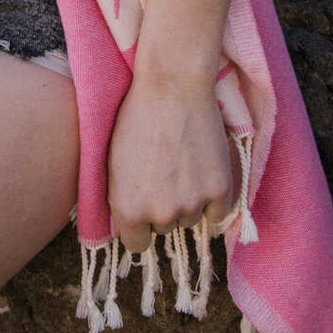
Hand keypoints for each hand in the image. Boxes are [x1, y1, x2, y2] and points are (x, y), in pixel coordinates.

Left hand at [106, 69, 234, 253]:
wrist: (171, 86)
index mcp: (128, 210)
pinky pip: (217, 213)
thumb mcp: (113, 164)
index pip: (137, 245)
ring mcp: (192, 202)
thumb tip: (129, 225)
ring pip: (191, 218)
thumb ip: (121, 200)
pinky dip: (213, 199)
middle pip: (164, 228)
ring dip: (188, 200)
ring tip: (181, 163)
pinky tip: (202, 172)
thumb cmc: (135, 118)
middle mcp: (160, 214)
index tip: (143, 209)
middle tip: (163, 172)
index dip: (140, 226)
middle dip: (163, 207)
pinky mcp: (220, 189)